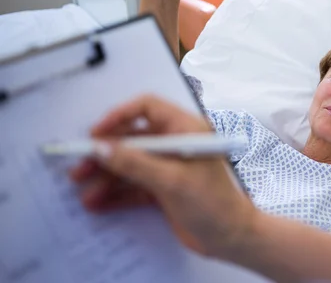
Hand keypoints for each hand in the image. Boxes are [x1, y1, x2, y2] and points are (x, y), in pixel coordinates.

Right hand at [70, 95, 254, 256]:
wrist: (232, 238)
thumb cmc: (214, 203)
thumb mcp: (172, 181)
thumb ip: (135, 163)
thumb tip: (102, 148)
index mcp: (186, 129)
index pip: (148, 108)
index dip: (120, 116)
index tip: (96, 133)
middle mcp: (177, 144)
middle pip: (134, 139)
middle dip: (107, 153)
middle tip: (80, 166)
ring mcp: (170, 167)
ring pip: (131, 164)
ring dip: (108, 176)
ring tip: (84, 192)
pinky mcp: (165, 188)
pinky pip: (135, 185)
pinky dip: (117, 193)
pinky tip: (99, 203)